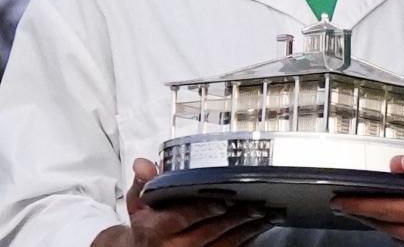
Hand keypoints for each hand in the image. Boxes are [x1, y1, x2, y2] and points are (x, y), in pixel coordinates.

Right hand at [91, 158, 274, 246]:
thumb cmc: (146, 225)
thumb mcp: (139, 202)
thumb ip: (145, 182)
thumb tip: (143, 165)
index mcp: (158, 229)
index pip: (184, 217)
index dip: (206, 208)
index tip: (224, 200)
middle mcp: (175, 246)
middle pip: (212, 231)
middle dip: (236, 217)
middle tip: (256, 204)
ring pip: (225, 244)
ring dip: (247, 229)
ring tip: (263, 215)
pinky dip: (245, 240)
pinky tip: (257, 229)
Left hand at [333, 153, 403, 246]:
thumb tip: (401, 163)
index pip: (387, 208)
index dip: (361, 203)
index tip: (341, 198)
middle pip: (388, 226)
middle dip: (365, 214)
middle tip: (345, 204)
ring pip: (399, 237)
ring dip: (382, 223)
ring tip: (368, 210)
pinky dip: (402, 232)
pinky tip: (401, 223)